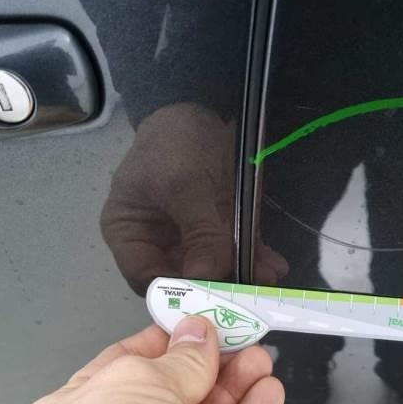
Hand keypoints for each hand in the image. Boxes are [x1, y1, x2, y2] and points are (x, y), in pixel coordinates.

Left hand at [1, 317, 283, 403]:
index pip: (132, 364)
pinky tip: (266, 398)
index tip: (204, 321)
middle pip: (173, 394)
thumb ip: (176, 363)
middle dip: (211, 364)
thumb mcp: (135, 387)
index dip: (171, 340)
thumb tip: (198, 337)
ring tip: (262, 362)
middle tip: (242, 339)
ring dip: (236, 390)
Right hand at [101, 102, 286, 294]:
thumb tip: (208, 277)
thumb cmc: (176, 143)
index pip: (146, 278)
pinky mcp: (218, 231)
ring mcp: (189, 239)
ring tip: (267, 277)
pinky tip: (273, 265)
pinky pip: (235, 253)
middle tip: (247, 294)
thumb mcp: (185, 184)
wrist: (201, 105)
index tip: (209, 298)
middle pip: (183, 279)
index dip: (175, 292)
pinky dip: (253, 260)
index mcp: (129, 232)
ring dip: (241, 276)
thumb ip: (198, 232)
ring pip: (214, 271)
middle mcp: (157, 243)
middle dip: (216, 287)